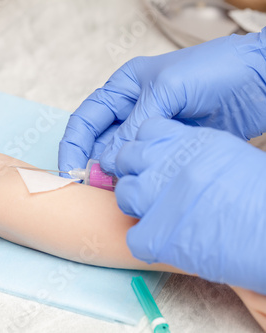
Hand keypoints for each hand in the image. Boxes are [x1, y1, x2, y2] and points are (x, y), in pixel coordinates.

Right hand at [59, 29, 265, 174]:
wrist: (258, 79)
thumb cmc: (213, 70)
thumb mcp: (166, 92)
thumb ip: (134, 127)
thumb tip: (108, 162)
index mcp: (124, 88)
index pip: (87, 118)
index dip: (74, 143)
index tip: (70, 168)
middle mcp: (132, 109)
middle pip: (99, 141)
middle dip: (90, 163)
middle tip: (88, 188)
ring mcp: (150, 130)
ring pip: (119, 156)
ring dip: (111, 174)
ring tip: (109, 192)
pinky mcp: (168, 147)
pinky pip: (143, 165)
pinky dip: (135, 178)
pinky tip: (132, 189)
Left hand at [115, 117, 265, 294]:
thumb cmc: (262, 195)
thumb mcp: (228, 155)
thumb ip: (192, 152)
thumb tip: (170, 159)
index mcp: (189, 141)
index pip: (147, 130)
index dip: (147, 146)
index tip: (155, 160)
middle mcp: (167, 164)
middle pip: (127, 158)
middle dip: (135, 172)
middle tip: (152, 189)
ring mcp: (157, 198)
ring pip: (124, 193)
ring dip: (136, 204)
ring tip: (158, 215)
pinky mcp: (156, 235)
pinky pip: (133, 235)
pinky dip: (146, 241)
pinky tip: (164, 242)